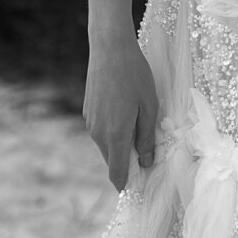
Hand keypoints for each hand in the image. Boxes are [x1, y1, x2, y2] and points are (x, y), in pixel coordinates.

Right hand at [83, 35, 158, 191]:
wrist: (109, 48)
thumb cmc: (135, 75)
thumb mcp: (150, 107)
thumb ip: (146, 138)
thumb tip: (145, 163)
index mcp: (115, 134)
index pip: (117, 173)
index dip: (126, 185)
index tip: (139, 190)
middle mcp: (98, 133)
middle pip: (112, 160)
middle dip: (127, 163)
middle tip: (149, 155)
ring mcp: (90, 122)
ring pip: (106, 145)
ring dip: (121, 146)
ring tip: (140, 130)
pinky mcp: (87, 112)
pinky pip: (101, 131)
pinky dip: (113, 132)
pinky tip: (127, 114)